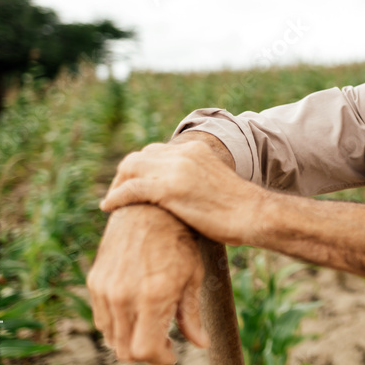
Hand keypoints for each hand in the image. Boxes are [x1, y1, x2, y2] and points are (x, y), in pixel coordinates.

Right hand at [86, 204, 208, 364]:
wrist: (150, 210)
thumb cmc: (179, 243)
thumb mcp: (192, 278)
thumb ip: (191, 315)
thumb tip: (201, 345)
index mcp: (151, 298)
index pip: (145, 351)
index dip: (161, 359)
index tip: (173, 353)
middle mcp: (123, 297)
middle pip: (125, 350)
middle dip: (146, 353)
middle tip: (165, 344)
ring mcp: (105, 289)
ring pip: (111, 337)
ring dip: (130, 340)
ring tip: (151, 327)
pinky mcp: (95, 281)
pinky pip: (101, 318)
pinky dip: (117, 324)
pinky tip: (136, 312)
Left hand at [99, 140, 263, 245]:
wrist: (255, 215)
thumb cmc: (241, 209)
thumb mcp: (216, 183)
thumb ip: (197, 180)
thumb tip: (185, 197)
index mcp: (196, 150)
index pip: (155, 151)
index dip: (140, 169)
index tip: (133, 186)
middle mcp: (184, 153)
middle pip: (139, 157)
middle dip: (124, 175)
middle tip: (117, 196)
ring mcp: (176, 169)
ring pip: (130, 168)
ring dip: (116, 185)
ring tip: (111, 203)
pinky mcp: (169, 189)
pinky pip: (130, 189)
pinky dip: (115, 197)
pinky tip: (109, 208)